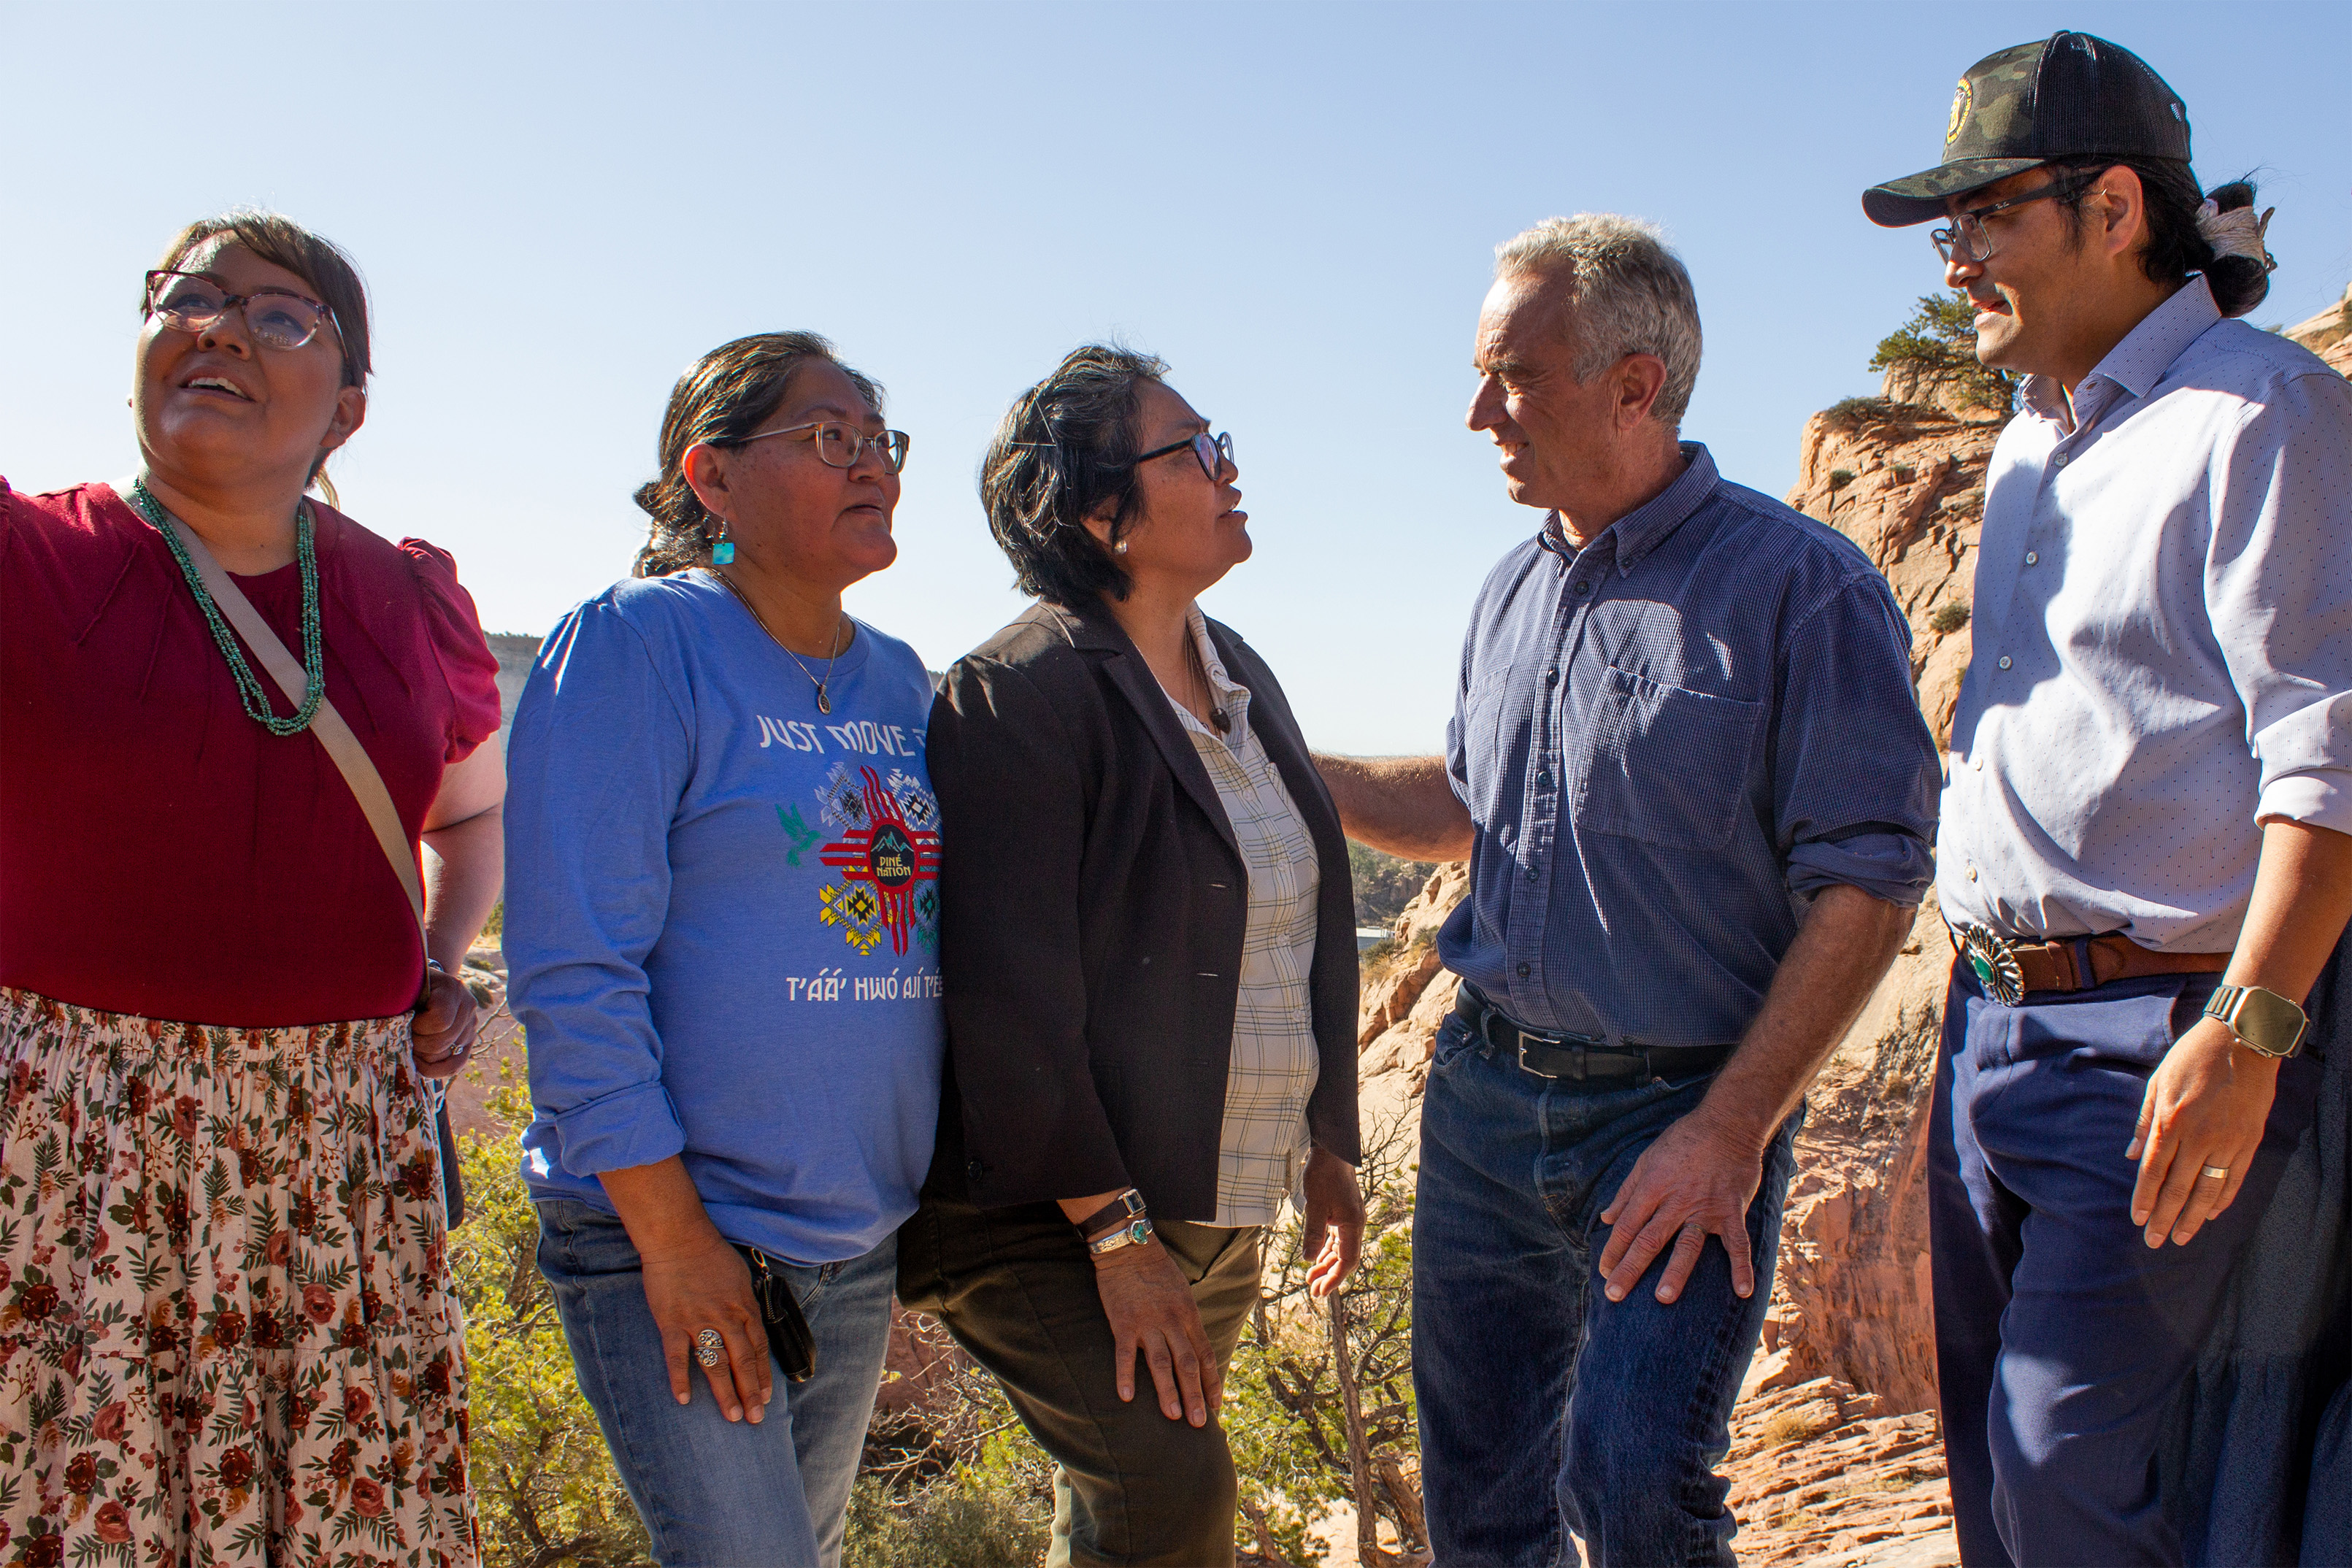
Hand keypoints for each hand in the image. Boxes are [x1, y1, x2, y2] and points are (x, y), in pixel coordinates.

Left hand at [411, 965, 479, 1080]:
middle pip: (443, 1041)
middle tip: (404, 1035)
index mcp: (453, 988)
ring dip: (423, 1055)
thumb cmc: (408, 985)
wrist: (422, 983)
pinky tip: (420, 1066)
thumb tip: (394, 1027)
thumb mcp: (405, 985)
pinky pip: (456, 1064)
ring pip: (447, 1056)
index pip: (441, 1021)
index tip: (406, 1019)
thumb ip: (402, 1000)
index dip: (419, 1027)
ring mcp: (471, 1024)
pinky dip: (436, 1070)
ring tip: (410, 1044)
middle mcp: (468, 1006)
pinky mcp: (468, 1040)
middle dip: (418, 1044)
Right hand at [640, 1233, 771, 1423]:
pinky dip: (680, 1378)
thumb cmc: (711, 1256)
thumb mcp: (740, 1277)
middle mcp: (725, 1317)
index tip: (766, 1397)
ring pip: (716, 1363)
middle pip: (742, 1360)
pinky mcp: (672, 1322)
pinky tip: (685, 1399)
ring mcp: (699, 1321)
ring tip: (732, 1416)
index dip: (763, 1374)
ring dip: (725, 1392)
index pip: (758, 1347)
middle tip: (756, 1419)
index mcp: (743, 1307)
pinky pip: (677, 1355)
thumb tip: (753, 1325)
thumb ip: (746, 1304)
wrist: (679, 1238)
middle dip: (751, 1392)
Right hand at [1092, 1241, 1217, 1425]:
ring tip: (1173, 1416)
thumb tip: (1195, 1349)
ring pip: (1162, 1363)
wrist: (1129, 1248)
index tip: (1216, 1405)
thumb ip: (1187, 1321)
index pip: (1205, 1354)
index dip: (1211, 1381)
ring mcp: (1148, 1323)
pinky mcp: (1123, 1323)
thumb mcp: (1182, 1292)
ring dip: (1168, 1392)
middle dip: (1195, 1395)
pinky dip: (1126, 1376)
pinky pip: (1126, 1354)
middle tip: (1199, 1423)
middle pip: (1188, 1364)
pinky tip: (1127, 1397)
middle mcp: (1172, 1322)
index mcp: (1189, 1315)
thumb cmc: (1157, 1270)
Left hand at [1300, 1147, 1365, 1299]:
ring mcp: (1349, 1219)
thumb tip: (1310, 1259)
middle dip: (1329, 1275)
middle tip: (1313, 1290)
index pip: (1347, 1260)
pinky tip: (1316, 1257)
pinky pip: (1336, 1238)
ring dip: (1326, 1263)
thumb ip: (1314, 1233)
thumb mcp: (1315, 1205)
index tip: (1321, 1291)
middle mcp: (1355, 1224)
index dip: (1335, 1278)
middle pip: (1344, 1258)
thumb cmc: (1324, 1175)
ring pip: (1340, 1249)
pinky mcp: (1342, 1213)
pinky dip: (1326, 1249)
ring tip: (1311, 1277)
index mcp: (1353, 1224)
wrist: (1331, 1152)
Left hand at [1598, 1108, 1764, 1305]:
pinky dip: (1741, 1267)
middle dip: (1630, 1268)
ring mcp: (1705, 1208)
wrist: (1727, 1124)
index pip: (1627, 1225)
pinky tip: (1742, 1292)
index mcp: (1653, 1187)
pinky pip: (1738, 1243)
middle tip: (1614, 1295)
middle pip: (1649, 1240)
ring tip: (1663, 1297)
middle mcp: (1676, 1200)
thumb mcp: (1647, 1159)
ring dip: (1676, 1272)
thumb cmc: (1683, 1141)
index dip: (1613, 1251)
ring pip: (1687, 1244)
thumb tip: (1606, 1218)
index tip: (1603, 1273)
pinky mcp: (1732, 1210)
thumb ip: (1627, 1191)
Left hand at [2127, 1016, 2280, 1247]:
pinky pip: (2235, 1178)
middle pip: (2179, 1187)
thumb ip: (2145, 1123)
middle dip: (2165, 1217)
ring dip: (2193, 1217)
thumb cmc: (2192, 1058)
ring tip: (2182, 1237)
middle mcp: (2200, 1136)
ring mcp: (2228, 1141)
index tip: (2138, 1220)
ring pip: (2208, 1189)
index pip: (2154, 1170)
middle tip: (2155, 1242)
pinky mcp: (2250, 1141)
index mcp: (2172, 1121)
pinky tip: (2211, 1214)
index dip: (2146, 1198)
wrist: (2242, 1041)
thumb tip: (2133, 1156)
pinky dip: (2222, 1199)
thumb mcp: (2159, 1083)